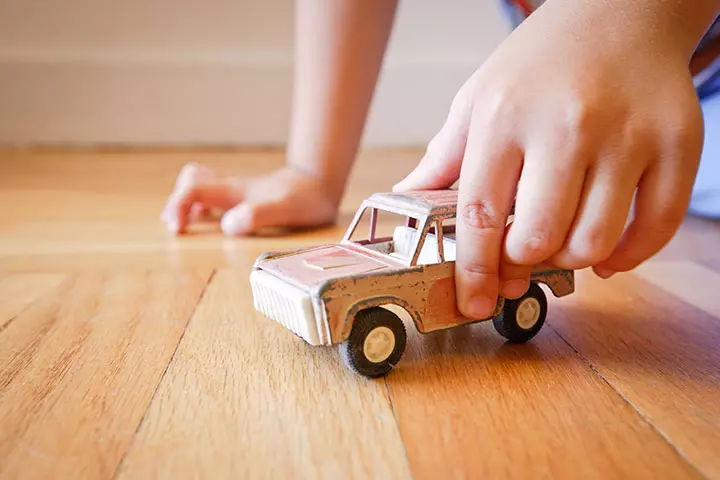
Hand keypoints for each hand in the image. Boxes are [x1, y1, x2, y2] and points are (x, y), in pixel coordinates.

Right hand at [161, 164, 337, 234]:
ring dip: (186, 203)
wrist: (320, 186)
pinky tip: (204, 221)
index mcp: (236, 192)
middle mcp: (232, 189)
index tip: (179, 230)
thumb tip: (229, 225)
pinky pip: (212, 196)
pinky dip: (200, 206)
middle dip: (177, 202)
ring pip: (199, 186)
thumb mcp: (286, 210)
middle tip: (177, 227)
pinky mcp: (244, 199)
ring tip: (182, 223)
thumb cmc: (305, 201)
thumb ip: (258, 215)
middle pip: (190, 181)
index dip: (179, 207)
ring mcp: (237, 193)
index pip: (194, 190)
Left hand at [394, 0, 706, 317]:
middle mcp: (566, 126)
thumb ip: (445, 157)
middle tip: (520, 256)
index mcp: (504, 116)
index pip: (479, 215)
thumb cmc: (540, 61)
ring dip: (570, 260)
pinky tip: (607, 250)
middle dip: (521, 262)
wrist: (621, 11)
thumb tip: (409, 201)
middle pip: (537, 238)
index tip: (472, 302)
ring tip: (560, 242)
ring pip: (594, 243)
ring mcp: (626, 136)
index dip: (474, 270)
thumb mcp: (478, 99)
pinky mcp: (676, 144)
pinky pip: (654, 229)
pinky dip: (627, 256)